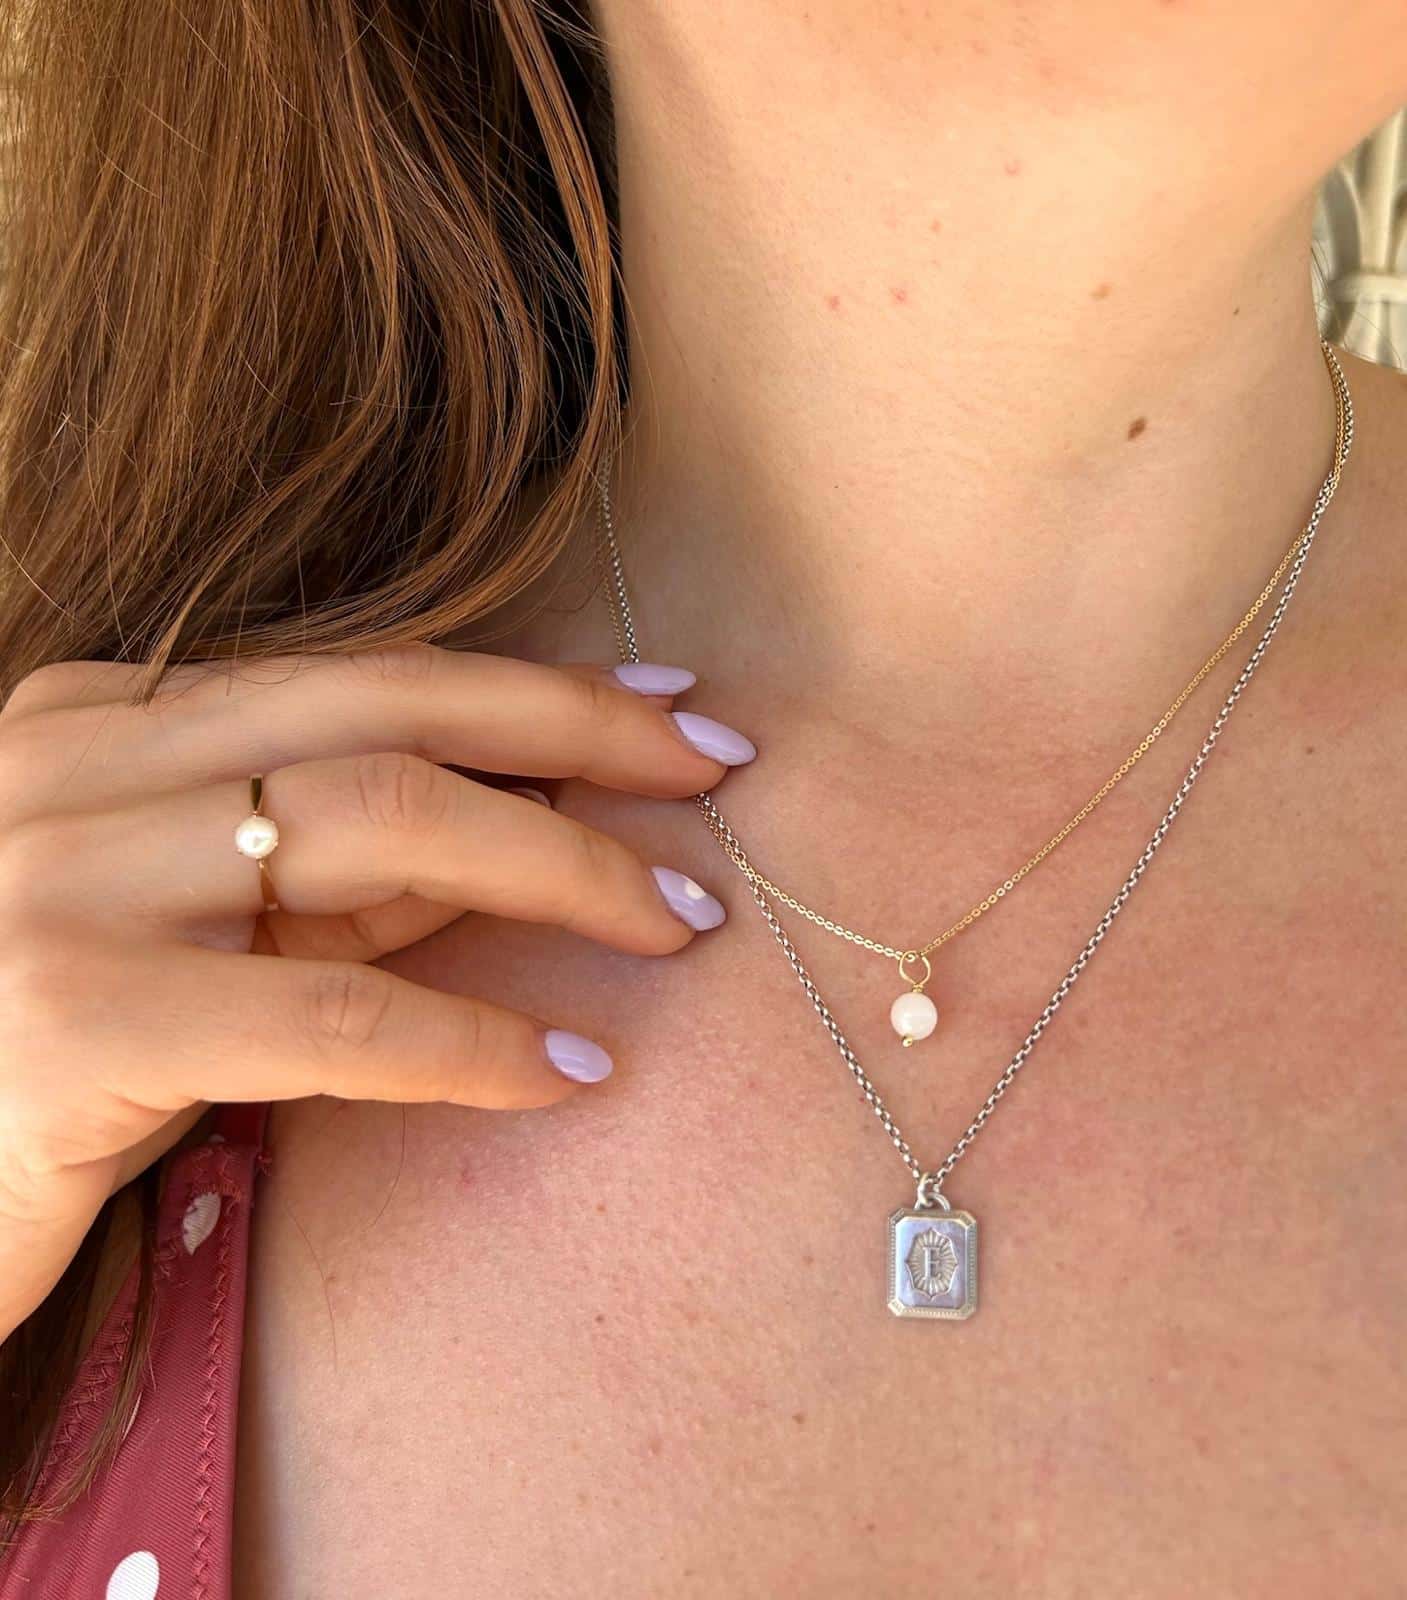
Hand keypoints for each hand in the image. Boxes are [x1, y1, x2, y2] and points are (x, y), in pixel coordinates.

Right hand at [0, 645, 752, 1334]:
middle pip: (386, 713)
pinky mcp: (73, 1016)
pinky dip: (472, 1039)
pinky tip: (567, 1070)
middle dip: (575, 738)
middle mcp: (73, 762)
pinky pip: (334, 1010)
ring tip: (674, 922)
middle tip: (713, 781)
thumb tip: (530, 829)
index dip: (535, 689)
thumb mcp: (214, 933)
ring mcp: (63, 877)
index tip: (669, 715)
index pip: (363, 676)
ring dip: (558, 868)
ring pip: (376, 826)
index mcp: (101, 716)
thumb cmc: (56, 1057)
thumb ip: (343, 874)